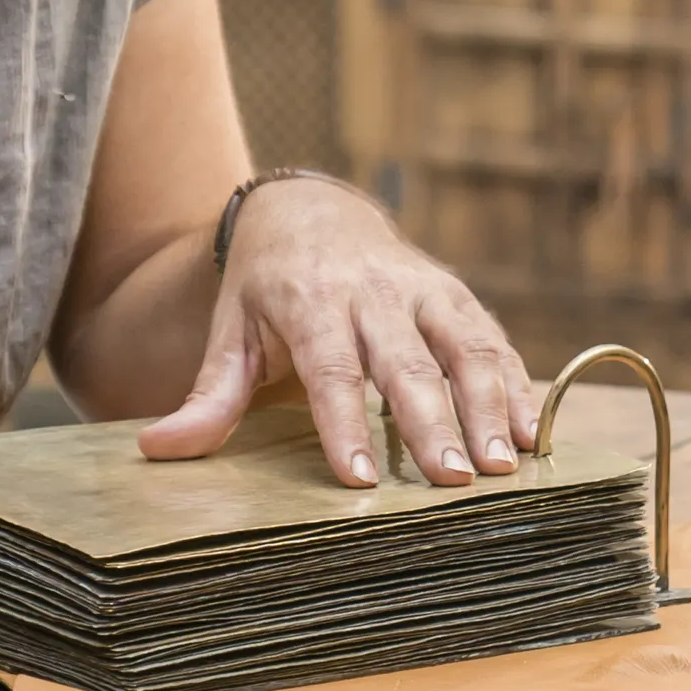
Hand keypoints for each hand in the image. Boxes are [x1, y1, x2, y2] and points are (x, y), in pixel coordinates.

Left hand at [137, 176, 536, 489]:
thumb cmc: (265, 286)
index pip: (331, 368)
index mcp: (311, 300)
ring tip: (505, 465)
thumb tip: (156, 449)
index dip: (346, 424)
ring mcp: (422, 288)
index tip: (362, 479)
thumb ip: (208, 394)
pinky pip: (493, 339)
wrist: (310, 208)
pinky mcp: (456, 295)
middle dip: (433, 423)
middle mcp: (373, 291)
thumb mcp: (230, 330)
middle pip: (407, 363)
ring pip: (463, 346)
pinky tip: (534, 433)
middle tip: (454, 482)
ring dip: (489, 406)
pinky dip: (517, 384)